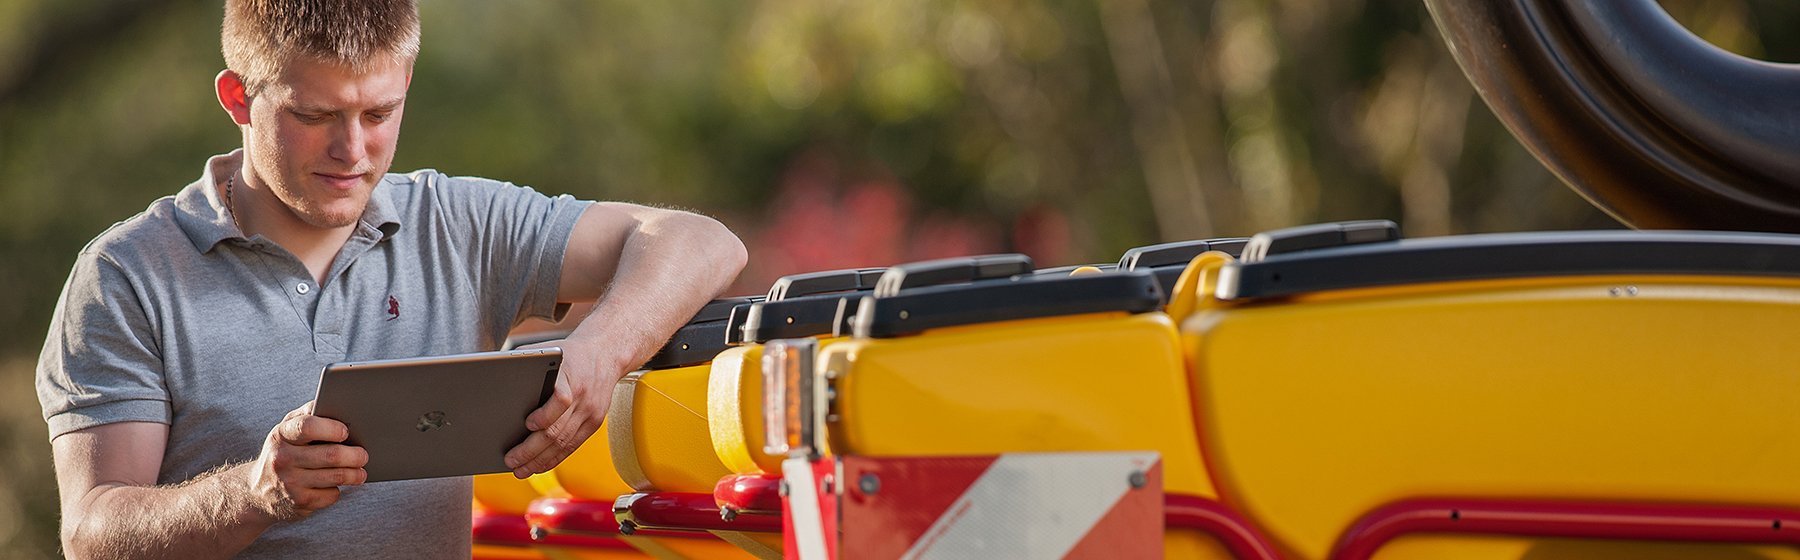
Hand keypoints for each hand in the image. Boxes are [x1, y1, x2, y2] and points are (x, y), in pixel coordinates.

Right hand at [245, 402, 368, 520]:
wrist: (256, 492)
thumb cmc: (284, 452)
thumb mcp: (287, 429)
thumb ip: (309, 414)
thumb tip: (338, 402)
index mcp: (281, 435)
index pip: (307, 427)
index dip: (331, 428)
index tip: (346, 431)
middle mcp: (282, 459)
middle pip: (331, 455)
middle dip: (355, 455)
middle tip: (364, 454)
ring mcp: (289, 483)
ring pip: (336, 476)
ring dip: (355, 474)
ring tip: (361, 471)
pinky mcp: (299, 503)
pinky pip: (331, 495)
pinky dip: (338, 490)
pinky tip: (336, 485)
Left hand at [503, 339, 617, 477]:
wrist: (606, 354)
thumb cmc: (570, 353)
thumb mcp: (549, 349)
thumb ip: (524, 361)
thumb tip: (494, 375)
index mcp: (570, 376)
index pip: (561, 400)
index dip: (544, 415)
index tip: (527, 424)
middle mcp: (583, 397)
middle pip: (558, 430)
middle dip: (531, 450)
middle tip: (511, 460)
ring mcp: (591, 412)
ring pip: (564, 443)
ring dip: (540, 460)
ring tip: (521, 470)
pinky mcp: (594, 423)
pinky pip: (573, 446)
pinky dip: (554, 458)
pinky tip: (539, 466)